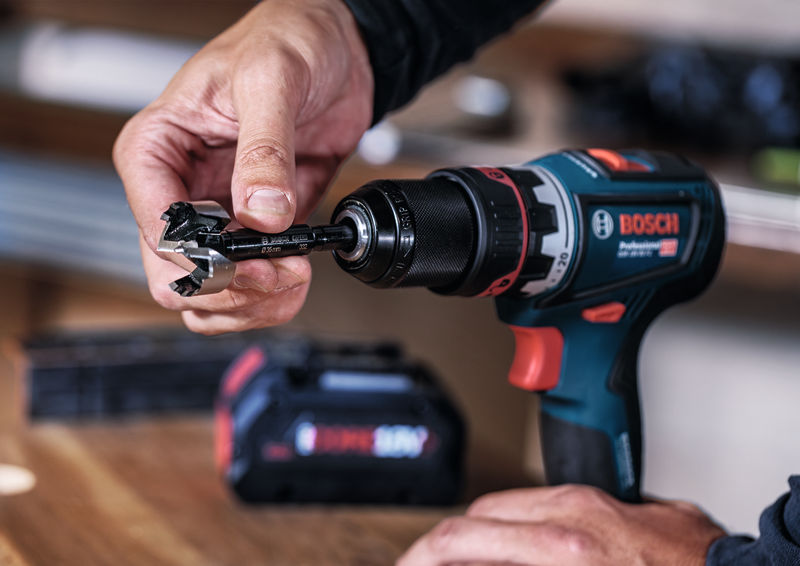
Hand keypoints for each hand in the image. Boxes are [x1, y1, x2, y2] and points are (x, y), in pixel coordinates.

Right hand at [113, 0, 372, 333]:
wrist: (336, 49)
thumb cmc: (285, 43)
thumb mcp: (270, 81)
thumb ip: (263, 151)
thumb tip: (262, 214)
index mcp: (157, 150)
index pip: (157, 227)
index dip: (203, 259)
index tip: (252, 261)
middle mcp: (180, 189)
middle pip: (177, 275)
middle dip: (229, 289)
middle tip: (278, 275)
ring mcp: (217, 215)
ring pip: (209, 293)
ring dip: (249, 303)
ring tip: (292, 278)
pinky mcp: (256, 229)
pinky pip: (249, 284)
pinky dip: (272, 296)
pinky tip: (299, 274)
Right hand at [398, 485, 725, 565]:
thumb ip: (517, 563)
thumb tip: (476, 559)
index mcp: (562, 544)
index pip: (463, 536)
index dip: (423, 554)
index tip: (408, 565)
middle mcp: (571, 511)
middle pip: (478, 514)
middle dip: (447, 542)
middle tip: (432, 565)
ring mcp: (589, 500)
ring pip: (508, 504)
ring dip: (482, 532)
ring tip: (470, 557)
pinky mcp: (605, 499)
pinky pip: (541, 502)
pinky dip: (517, 524)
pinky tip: (514, 545)